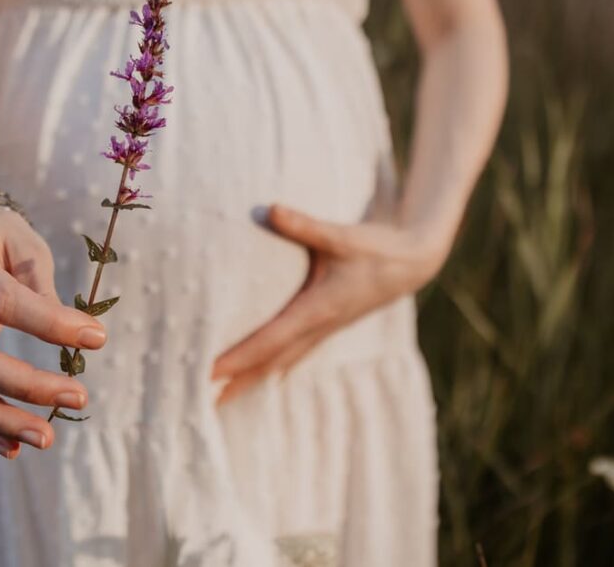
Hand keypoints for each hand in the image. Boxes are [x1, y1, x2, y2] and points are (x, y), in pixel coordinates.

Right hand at [0, 209, 106, 458]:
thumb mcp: (23, 244)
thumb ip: (41, 285)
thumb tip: (79, 333)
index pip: (0, 300)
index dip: (48, 323)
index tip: (97, 337)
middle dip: (25, 385)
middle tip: (78, 397)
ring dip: (1, 420)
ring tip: (45, 438)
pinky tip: (14, 448)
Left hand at [210, 203, 450, 404]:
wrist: (412, 262)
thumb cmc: (376, 248)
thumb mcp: (340, 235)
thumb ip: (303, 225)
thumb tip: (270, 209)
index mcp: (318, 309)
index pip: (269, 340)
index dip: (238, 358)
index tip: (210, 373)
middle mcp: (319, 327)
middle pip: (269, 364)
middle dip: (235, 384)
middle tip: (201, 403)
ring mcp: (324, 331)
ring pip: (280, 364)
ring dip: (250, 381)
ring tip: (220, 399)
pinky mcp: (327, 326)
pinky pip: (292, 356)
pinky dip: (269, 368)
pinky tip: (257, 376)